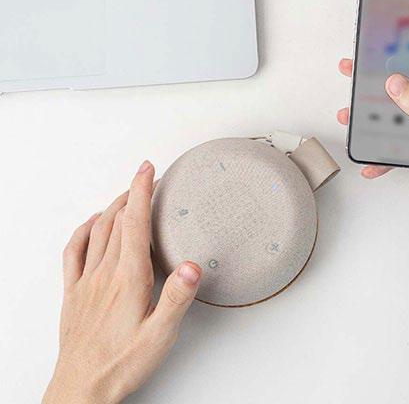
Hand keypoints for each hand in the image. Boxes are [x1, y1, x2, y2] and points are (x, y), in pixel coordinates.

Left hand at [43, 161, 202, 403]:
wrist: (81, 389)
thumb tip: (191, 266)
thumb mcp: (160, 335)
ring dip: (112, 206)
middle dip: (132, 192)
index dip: (142, 191)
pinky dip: (83, 230)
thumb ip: (177, 298)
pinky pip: (73, 252)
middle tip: (146, 176)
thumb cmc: (121, 363)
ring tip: (127, 194)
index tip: (148, 169)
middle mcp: (105, 273)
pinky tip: (90, 223)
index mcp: (128, 278)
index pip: (135, 223)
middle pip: (117, 220)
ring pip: (97, 230)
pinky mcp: (73, 292)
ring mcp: (86, 281)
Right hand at [337, 57, 408, 182]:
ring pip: (400, 106)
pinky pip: (403, 132)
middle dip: (379, 82)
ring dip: (376, 114)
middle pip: (408, 80)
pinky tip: (372, 156)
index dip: (401, 54)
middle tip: (353, 72)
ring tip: (351, 114)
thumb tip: (395, 83)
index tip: (375, 52)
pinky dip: (387, 144)